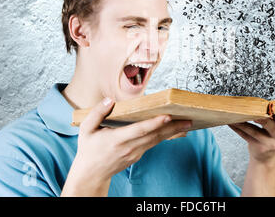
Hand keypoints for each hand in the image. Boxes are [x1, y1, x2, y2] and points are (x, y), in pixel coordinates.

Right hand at [61, 97, 191, 195]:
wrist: (91, 174)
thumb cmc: (89, 149)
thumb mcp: (86, 129)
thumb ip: (97, 113)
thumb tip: (109, 100)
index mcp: (117, 140)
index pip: (139, 130)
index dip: (154, 123)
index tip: (167, 116)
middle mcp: (129, 147)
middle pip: (154, 136)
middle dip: (172, 127)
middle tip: (188, 119)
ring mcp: (135, 153)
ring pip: (156, 140)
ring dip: (173, 132)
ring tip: (187, 123)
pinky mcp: (138, 155)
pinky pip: (153, 143)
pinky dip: (164, 136)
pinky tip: (175, 129)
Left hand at [228, 92, 274, 164]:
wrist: (267, 158)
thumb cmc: (273, 135)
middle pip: (270, 125)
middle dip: (262, 119)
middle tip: (256, 113)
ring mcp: (269, 143)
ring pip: (253, 130)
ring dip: (242, 122)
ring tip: (234, 114)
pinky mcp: (258, 147)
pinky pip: (245, 136)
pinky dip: (237, 128)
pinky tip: (231, 122)